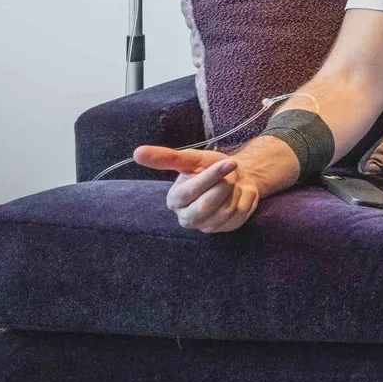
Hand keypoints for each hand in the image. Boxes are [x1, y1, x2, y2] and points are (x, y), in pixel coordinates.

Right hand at [134, 142, 285, 232]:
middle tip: (229, 176)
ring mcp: (206, 226)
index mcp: (174, 199)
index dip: (213, 176)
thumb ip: (166, 158)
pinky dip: (245, 200)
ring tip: (231, 185)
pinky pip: (240, 215)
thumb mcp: (191, 159)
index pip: (193, 191)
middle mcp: (186, 217)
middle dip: (224, 187)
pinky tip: (239, 195)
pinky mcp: (224, 229)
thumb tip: (137, 153)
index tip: (230, 162)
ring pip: (226, 211)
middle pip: (207, 206)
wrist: (236, 176)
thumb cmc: (210, 167)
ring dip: (236, 192)